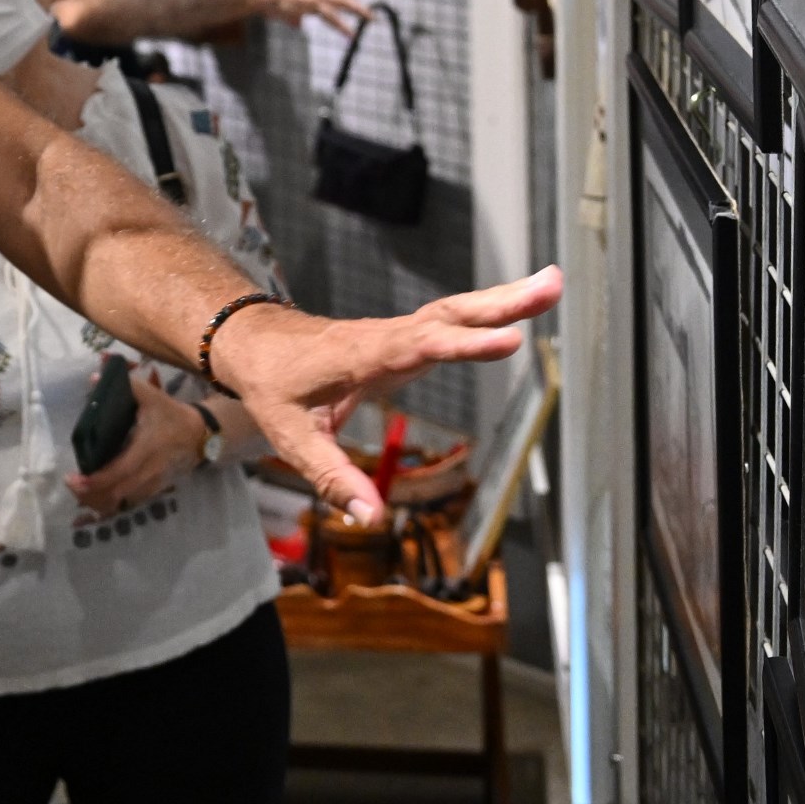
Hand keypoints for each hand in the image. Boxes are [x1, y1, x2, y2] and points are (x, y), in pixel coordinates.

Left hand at [67, 369, 205, 517]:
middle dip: (92, 494)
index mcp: (147, 447)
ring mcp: (153, 482)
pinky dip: (112, 502)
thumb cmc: (170, 414)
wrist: (198, 434)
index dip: (98, 479)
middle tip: (70, 484)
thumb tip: (94, 378)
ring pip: (123, 502)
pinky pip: (130, 501)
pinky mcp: (153, 488)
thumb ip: (127, 385)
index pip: (122, 470)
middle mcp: (150, 470)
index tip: (76, 479)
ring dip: (100, 500)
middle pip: (118, 493)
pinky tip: (95, 494)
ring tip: (79, 490)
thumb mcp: (152, 396)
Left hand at [214, 267, 560, 524]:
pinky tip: (520, 305)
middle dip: (502, 303)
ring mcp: (397, 333)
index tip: (509, 340)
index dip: (464, 345)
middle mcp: (385, 336)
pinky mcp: (404, 338)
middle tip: (553, 286)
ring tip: (554, 284)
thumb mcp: (291, 439)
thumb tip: (372, 519)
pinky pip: (450, 322)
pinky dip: (486, 310)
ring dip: (504, 299)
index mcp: (360, 356)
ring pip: (455, 312)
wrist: (250, 343)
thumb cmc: (270, 387)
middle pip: (449, 316)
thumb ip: (333, 478)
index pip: (418, 347)